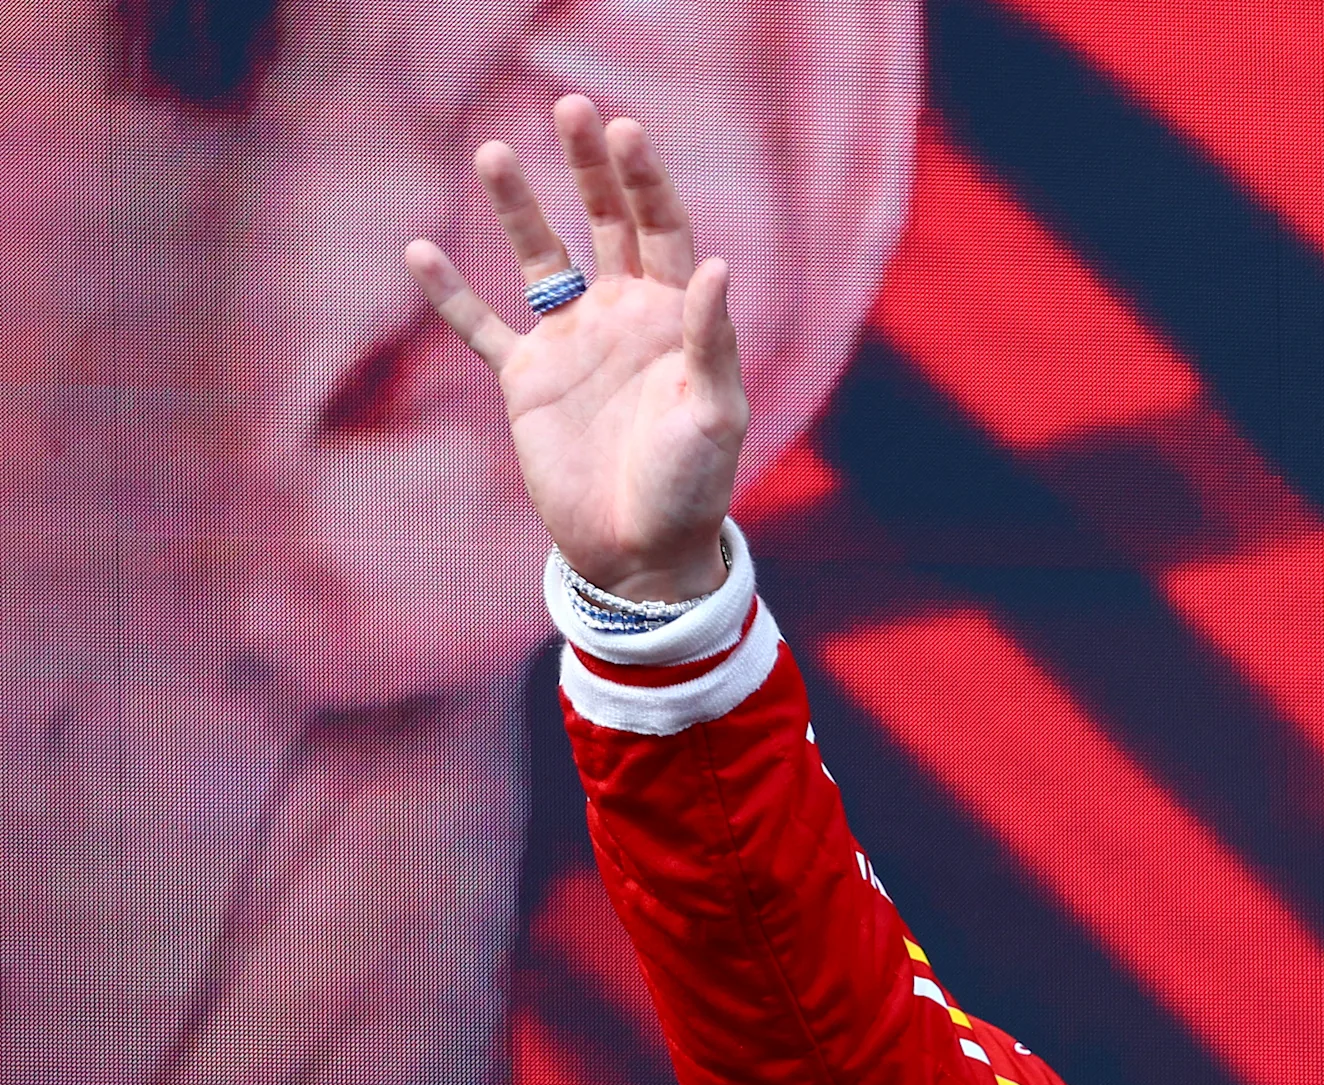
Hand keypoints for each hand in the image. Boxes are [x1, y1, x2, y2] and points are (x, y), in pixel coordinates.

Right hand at [405, 96, 746, 600]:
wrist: (641, 551)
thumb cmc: (693, 486)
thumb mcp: (713, 414)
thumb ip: (708, 341)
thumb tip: (716, 267)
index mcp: (673, 317)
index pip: (661, 230)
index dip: (644, 182)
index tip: (624, 132)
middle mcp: (622, 316)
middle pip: (604, 224)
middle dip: (589, 168)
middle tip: (571, 108)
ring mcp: (571, 343)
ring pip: (540, 260)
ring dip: (518, 210)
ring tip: (494, 153)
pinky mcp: (525, 380)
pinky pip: (480, 327)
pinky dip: (452, 293)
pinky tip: (421, 251)